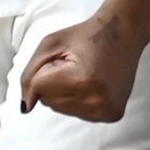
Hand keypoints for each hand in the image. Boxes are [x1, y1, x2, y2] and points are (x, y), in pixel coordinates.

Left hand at [20, 0, 149, 121]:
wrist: (123, 34)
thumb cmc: (85, 36)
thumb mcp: (50, 44)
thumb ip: (30, 75)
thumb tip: (26, 107)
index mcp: (82, 80)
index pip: (39, 87)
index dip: (43, 70)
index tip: (61, 58)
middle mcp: (96, 101)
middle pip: (48, 101)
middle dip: (52, 82)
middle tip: (73, 65)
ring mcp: (106, 111)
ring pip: (60, 109)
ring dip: (63, 92)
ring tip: (82, 73)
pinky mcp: (112, 116)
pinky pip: (77, 113)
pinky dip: (77, 100)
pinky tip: (91, 84)